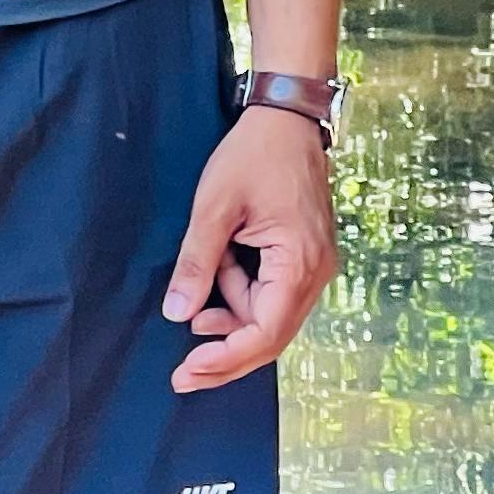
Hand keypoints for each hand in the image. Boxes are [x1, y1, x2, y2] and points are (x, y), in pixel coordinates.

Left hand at [161, 107, 334, 392]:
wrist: (287, 118)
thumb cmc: (252, 154)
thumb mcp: (214, 206)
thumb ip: (197, 262)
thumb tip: (178, 314)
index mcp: (298, 265)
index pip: (264, 334)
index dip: (226, 358)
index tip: (188, 371)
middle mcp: (316, 275)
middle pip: (270, 336)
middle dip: (225, 355)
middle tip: (182, 376)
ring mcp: (314, 267)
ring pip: (269, 315)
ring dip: (230, 313)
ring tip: (197, 290)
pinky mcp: (304, 257)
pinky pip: (272, 293)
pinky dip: (241, 294)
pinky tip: (217, 279)